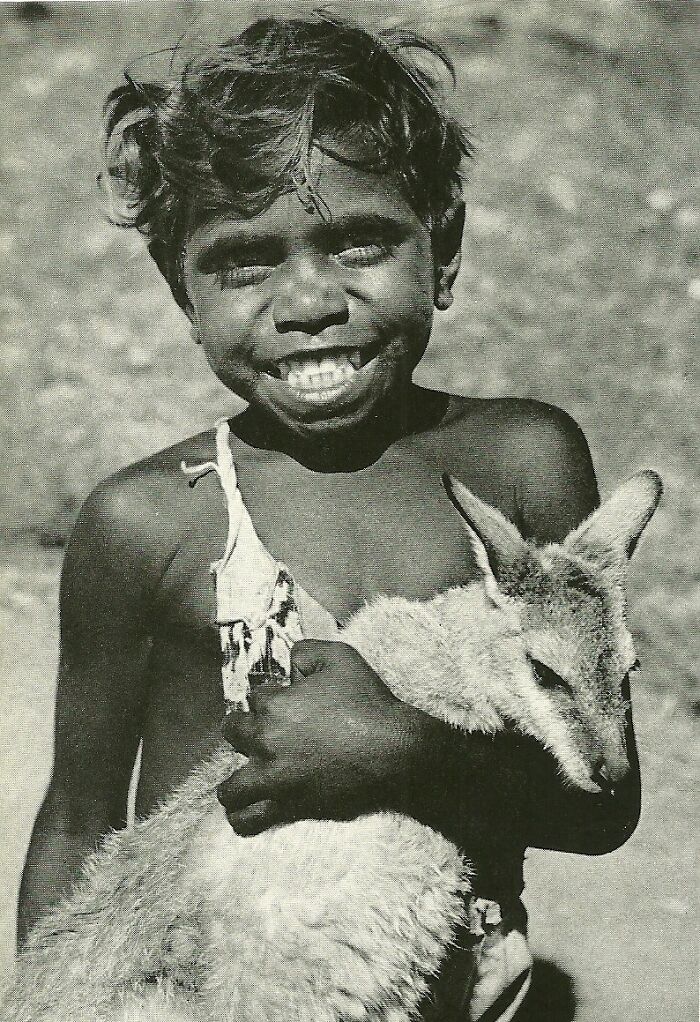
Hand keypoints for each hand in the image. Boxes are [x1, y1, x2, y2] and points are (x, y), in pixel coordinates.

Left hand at [217, 639, 443, 835]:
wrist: (395, 751)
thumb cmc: (369, 703)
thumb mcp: (340, 657)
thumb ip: (306, 652)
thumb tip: (289, 662)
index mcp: (275, 705)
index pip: (255, 697)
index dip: (272, 699)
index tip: (287, 704)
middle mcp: (266, 741)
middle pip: (233, 734)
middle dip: (245, 731)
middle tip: (268, 737)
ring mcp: (274, 778)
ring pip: (231, 787)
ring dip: (236, 780)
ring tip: (248, 780)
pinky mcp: (287, 806)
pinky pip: (248, 819)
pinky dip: (242, 817)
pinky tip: (248, 811)